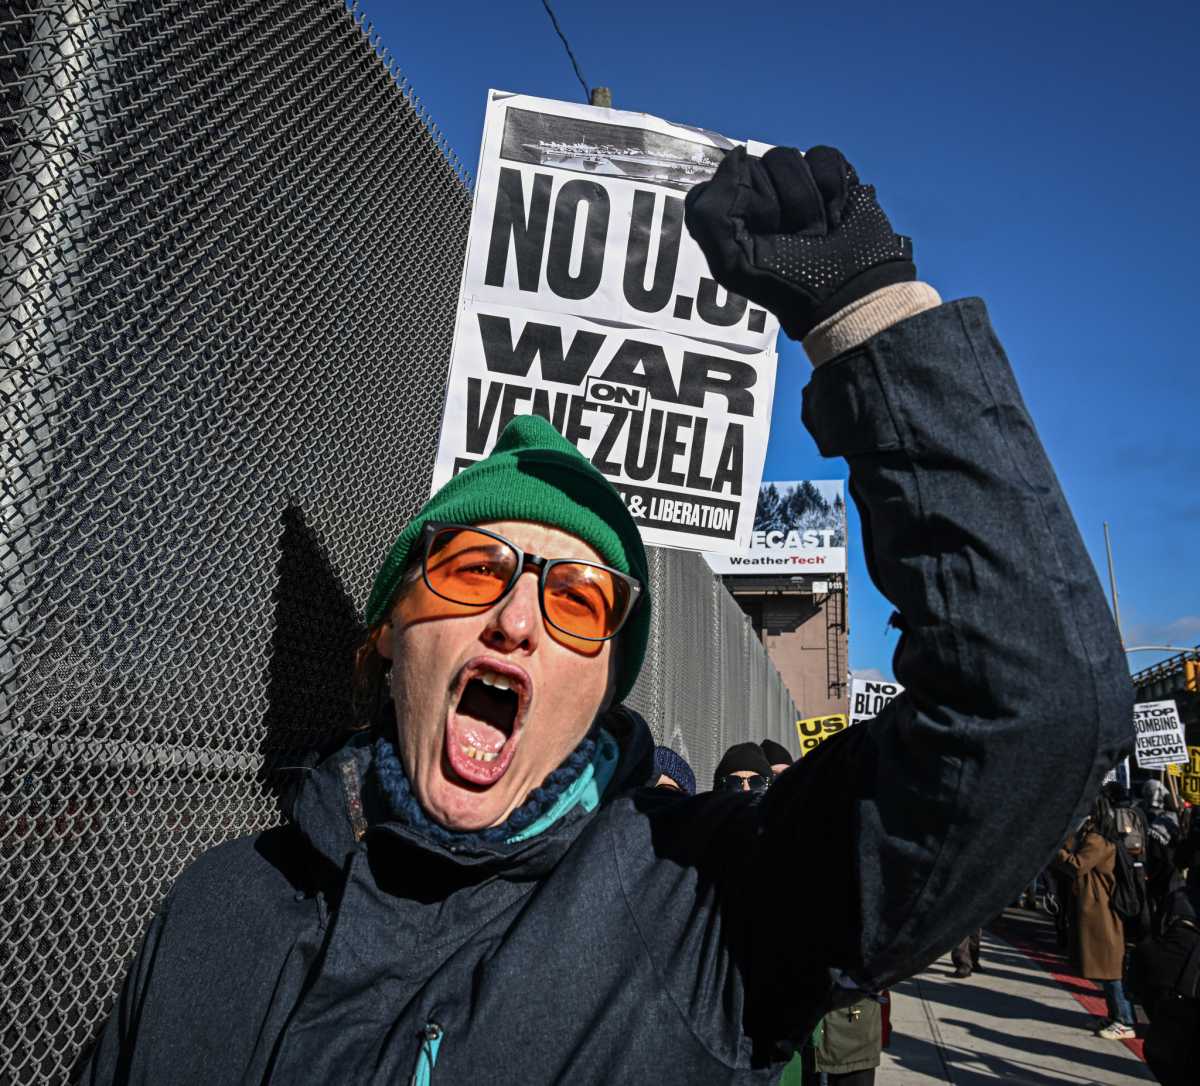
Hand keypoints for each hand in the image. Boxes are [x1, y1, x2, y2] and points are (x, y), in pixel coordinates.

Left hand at [685, 145, 914, 340]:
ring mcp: (794, 183)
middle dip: (779, 205)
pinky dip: (833, 187)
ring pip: (789, 158)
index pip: (726, 176)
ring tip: (816, 231)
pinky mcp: (829, 177)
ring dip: (807, 202)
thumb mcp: (730, 262)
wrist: (847, 292)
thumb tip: (735, 156)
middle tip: (792, 238)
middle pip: (757, 164)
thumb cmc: (786, 284)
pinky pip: (823, 156)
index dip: (744, 201)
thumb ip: (709, 212)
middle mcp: (759, 193)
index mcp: (730, 212)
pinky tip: (835, 215)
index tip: (762, 233)